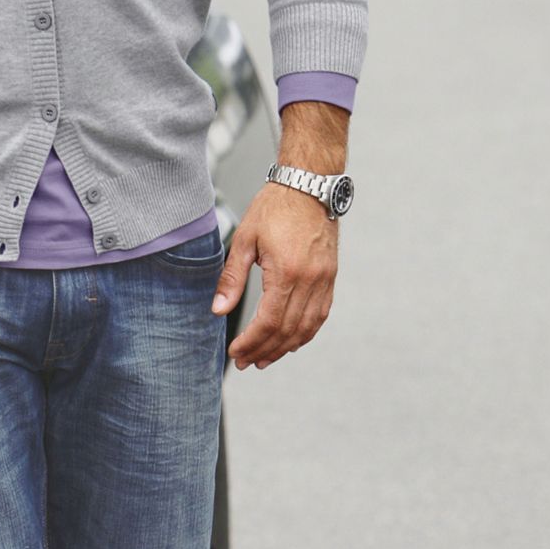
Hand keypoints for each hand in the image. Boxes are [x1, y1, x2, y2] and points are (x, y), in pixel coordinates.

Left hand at [210, 183, 338, 370]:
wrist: (309, 185)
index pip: (268, 322)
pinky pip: (320, 315)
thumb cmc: (275, 207)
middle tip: (246, 362)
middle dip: (265, 351)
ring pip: (307, 328)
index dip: (251, 343)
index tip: (235, 352)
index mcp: (287, 272)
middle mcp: (310, 280)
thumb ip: (232, 278)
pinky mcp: (330, 276)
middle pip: (287, 331)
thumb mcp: (245, 239)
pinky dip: (305, 333)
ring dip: (285, 347)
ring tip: (265, 358)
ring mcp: (324, 280)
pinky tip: (290, 341)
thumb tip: (218, 310)